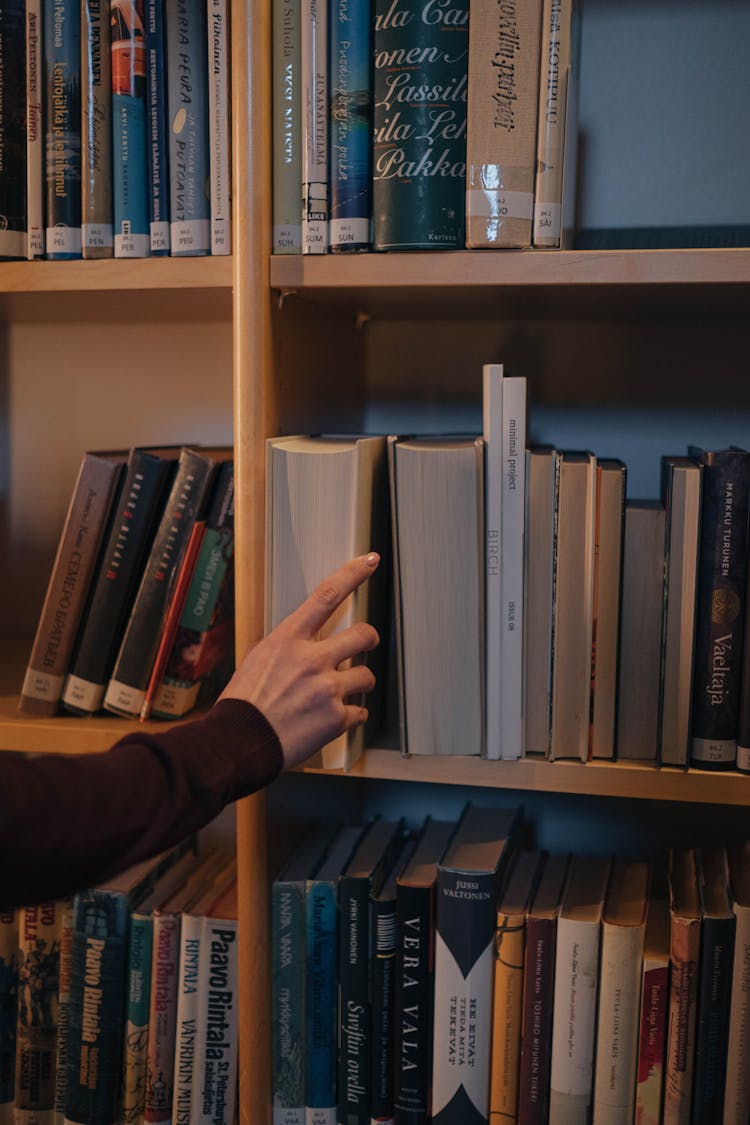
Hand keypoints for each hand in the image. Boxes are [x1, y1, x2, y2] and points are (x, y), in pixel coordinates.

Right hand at [219, 553, 380, 768]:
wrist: (237, 743)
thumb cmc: (242, 703)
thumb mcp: (258, 660)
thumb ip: (287, 648)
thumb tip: (303, 645)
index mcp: (288, 640)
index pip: (327, 596)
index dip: (352, 574)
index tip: (370, 560)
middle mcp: (312, 659)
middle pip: (363, 634)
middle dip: (369, 639)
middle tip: (365, 645)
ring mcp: (327, 689)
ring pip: (367, 676)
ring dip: (360, 683)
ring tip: (344, 692)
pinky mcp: (336, 718)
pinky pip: (360, 712)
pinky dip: (351, 716)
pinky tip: (334, 720)